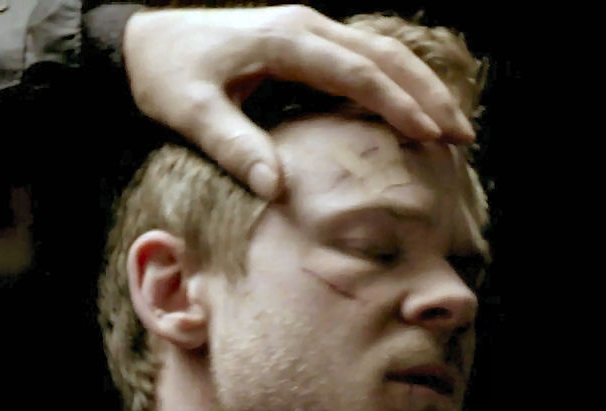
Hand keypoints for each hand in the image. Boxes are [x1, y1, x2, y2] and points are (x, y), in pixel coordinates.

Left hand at [122, 5, 473, 199]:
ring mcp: (307, 29)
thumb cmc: (166, 77)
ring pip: (379, 52)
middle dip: (427, 94)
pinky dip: (394, 81)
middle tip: (462, 136)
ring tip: (451, 125)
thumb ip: (235, 146)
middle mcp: (305, 26)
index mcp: (285, 40)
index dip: (396, 104)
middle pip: (383, 56)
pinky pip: (362, 56)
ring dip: (419, 86)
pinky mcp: (304, 40)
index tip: (429, 136)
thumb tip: (278, 189)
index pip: (356, 72)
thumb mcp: (191, 114)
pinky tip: (411, 109)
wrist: (143, 42)